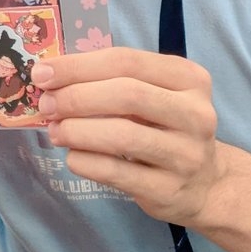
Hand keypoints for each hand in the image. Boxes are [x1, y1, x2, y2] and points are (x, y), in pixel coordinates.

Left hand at [33, 48, 222, 224]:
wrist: (207, 184)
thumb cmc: (167, 127)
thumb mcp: (154, 94)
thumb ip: (112, 81)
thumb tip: (51, 78)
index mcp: (188, 78)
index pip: (126, 61)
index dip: (79, 66)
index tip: (43, 73)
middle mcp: (194, 113)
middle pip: (127, 94)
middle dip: (76, 97)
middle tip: (46, 104)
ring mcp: (186, 154)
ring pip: (122, 135)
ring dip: (77, 130)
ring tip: (55, 130)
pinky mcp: (169, 190)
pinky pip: (117, 173)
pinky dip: (86, 161)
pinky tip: (72, 156)